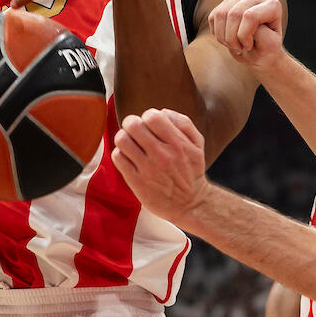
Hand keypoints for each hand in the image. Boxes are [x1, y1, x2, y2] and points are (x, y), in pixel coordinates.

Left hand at [112, 108, 209, 224]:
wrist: (191, 204)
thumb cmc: (191, 171)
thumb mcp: (197, 144)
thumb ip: (183, 123)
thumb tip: (162, 111)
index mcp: (177, 143)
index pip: (152, 116)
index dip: (147, 117)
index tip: (149, 125)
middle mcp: (162, 155)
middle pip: (133, 124)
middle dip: (131, 124)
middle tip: (135, 131)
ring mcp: (147, 169)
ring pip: (122, 140)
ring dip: (124, 138)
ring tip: (130, 144)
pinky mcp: (136, 181)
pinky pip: (118, 158)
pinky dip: (120, 154)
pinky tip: (129, 158)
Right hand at [208, 0, 285, 69]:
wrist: (258, 52)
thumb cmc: (266, 50)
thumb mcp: (269, 47)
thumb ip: (263, 34)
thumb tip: (247, 20)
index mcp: (273, 6)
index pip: (250, 16)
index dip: (244, 35)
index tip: (249, 46)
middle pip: (234, 14)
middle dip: (232, 38)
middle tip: (239, 49)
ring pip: (221, 14)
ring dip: (223, 37)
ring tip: (234, 45)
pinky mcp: (226, 3)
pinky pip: (213, 17)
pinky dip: (217, 33)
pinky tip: (228, 38)